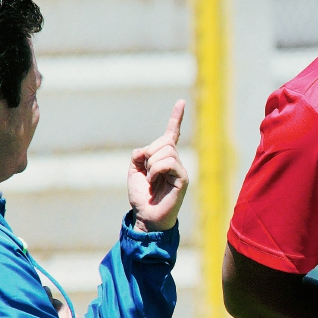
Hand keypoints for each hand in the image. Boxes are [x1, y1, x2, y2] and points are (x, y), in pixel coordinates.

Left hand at [129, 99, 188, 232]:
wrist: (146, 216)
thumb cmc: (142, 195)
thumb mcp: (134, 170)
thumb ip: (139, 155)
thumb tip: (147, 150)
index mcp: (164, 157)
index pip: (171, 134)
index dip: (176, 118)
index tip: (181, 102)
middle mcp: (175, 161)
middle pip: (164, 142)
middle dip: (149, 153)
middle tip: (147, 172)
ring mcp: (180, 169)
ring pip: (165, 151)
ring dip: (152, 165)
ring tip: (152, 180)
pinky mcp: (183, 178)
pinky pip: (169, 163)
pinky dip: (156, 171)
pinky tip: (155, 182)